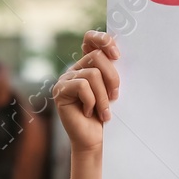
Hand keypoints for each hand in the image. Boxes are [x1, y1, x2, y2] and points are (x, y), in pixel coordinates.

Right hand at [52, 30, 120, 154]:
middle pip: (97, 57)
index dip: (103, 40)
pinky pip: (82, 86)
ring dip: (103, 97)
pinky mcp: (60, 90)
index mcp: (88, 64)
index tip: (117, 55)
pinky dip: (91, 102)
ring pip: (92, 74)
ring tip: (104, 112)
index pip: (90, 39)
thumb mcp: (112, 89)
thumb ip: (112, 71)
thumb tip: (118, 54)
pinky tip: (88, 113)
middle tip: (115, 97)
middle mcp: (75, 68)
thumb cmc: (105, 115)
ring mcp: (66, 78)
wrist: (93, 139)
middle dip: (112, 78)